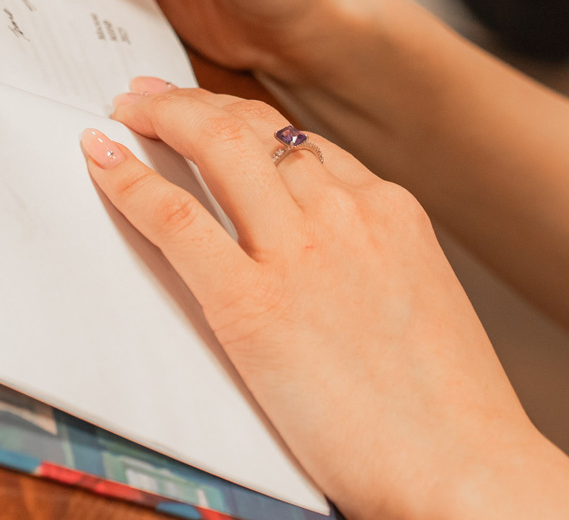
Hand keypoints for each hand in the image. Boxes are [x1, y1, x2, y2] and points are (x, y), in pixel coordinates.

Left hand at [79, 79, 568, 519]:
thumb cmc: (450, 413)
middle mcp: (347, 212)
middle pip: (255, 127)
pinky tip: (104, 164)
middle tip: (149, 97)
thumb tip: (333, 264)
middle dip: (195, 103)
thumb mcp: (425, 302)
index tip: (214, 116)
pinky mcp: (253, 306)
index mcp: (393, 211)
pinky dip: (131, 183)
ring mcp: (299, 253)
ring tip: (125, 114)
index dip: (246, 119)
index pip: (304, 139)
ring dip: (161, 119)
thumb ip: (377, 263)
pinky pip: (176, 220)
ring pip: (215, 147)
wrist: (464, 469)